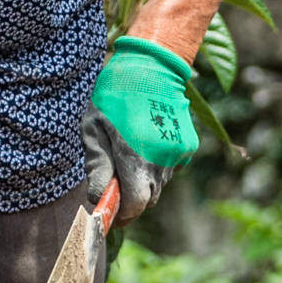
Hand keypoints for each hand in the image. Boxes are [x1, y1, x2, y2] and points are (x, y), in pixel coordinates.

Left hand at [84, 35, 198, 219]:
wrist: (151, 67)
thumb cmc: (114, 97)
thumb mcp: (93, 129)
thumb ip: (98, 167)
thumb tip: (97, 200)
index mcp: (136, 157)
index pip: (135, 205)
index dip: (121, 215)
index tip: (110, 215)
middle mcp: (161, 160)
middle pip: (148, 199)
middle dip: (131, 200)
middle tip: (115, 187)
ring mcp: (177, 154)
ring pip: (159, 184)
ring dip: (144, 181)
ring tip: (129, 157)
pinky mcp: (187, 147)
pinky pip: (170, 169)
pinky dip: (157, 166)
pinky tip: (146, 144)